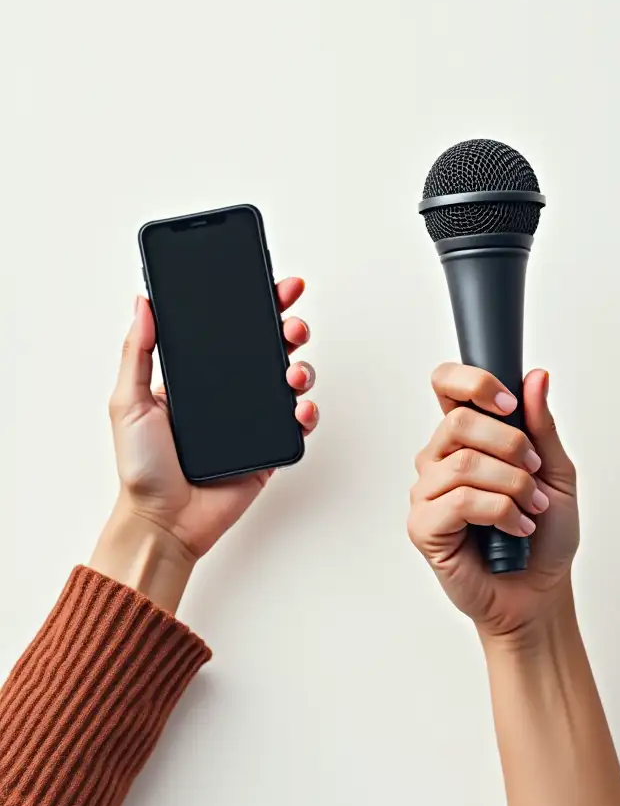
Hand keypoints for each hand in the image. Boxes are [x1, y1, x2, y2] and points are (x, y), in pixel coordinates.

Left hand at [106, 278, 319, 559]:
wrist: (165, 521)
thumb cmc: (141, 468)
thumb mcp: (128, 402)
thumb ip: (137, 352)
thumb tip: (143, 302)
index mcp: (199, 376)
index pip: (232, 331)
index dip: (256, 305)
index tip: (273, 284)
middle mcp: (231, 392)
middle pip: (270, 348)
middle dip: (289, 327)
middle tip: (291, 323)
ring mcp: (254, 418)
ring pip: (291, 380)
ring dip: (302, 367)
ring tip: (294, 372)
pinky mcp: (271, 446)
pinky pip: (299, 422)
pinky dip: (306, 412)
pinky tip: (300, 408)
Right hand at [407, 363, 578, 639]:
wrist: (541, 591)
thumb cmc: (544, 534)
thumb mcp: (555, 471)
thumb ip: (541, 426)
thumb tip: (536, 377)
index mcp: (465, 438)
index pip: (446, 385)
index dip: (473, 381)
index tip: (510, 403)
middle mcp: (439, 459)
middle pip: (459, 421)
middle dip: (511, 445)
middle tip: (535, 472)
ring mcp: (428, 493)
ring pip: (464, 463)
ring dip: (512, 485)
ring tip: (531, 509)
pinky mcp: (424, 527)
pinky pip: (459, 501)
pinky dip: (500, 513)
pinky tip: (515, 529)